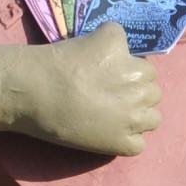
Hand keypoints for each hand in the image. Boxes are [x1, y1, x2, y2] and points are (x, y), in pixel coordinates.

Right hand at [0, 24, 162, 154]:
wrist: (32, 93)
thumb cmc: (50, 64)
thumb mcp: (87, 41)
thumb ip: (110, 48)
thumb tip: (118, 57)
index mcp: (128, 54)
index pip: (143, 60)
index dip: (128, 69)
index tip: (110, 76)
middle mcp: (138, 82)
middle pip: (153, 88)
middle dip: (135, 91)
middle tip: (110, 96)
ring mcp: (134, 114)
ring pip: (153, 117)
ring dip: (138, 116)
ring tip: (113, 116)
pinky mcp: (123, 141)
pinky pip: (139, 144)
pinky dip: (127, 141)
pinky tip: (108, 135)